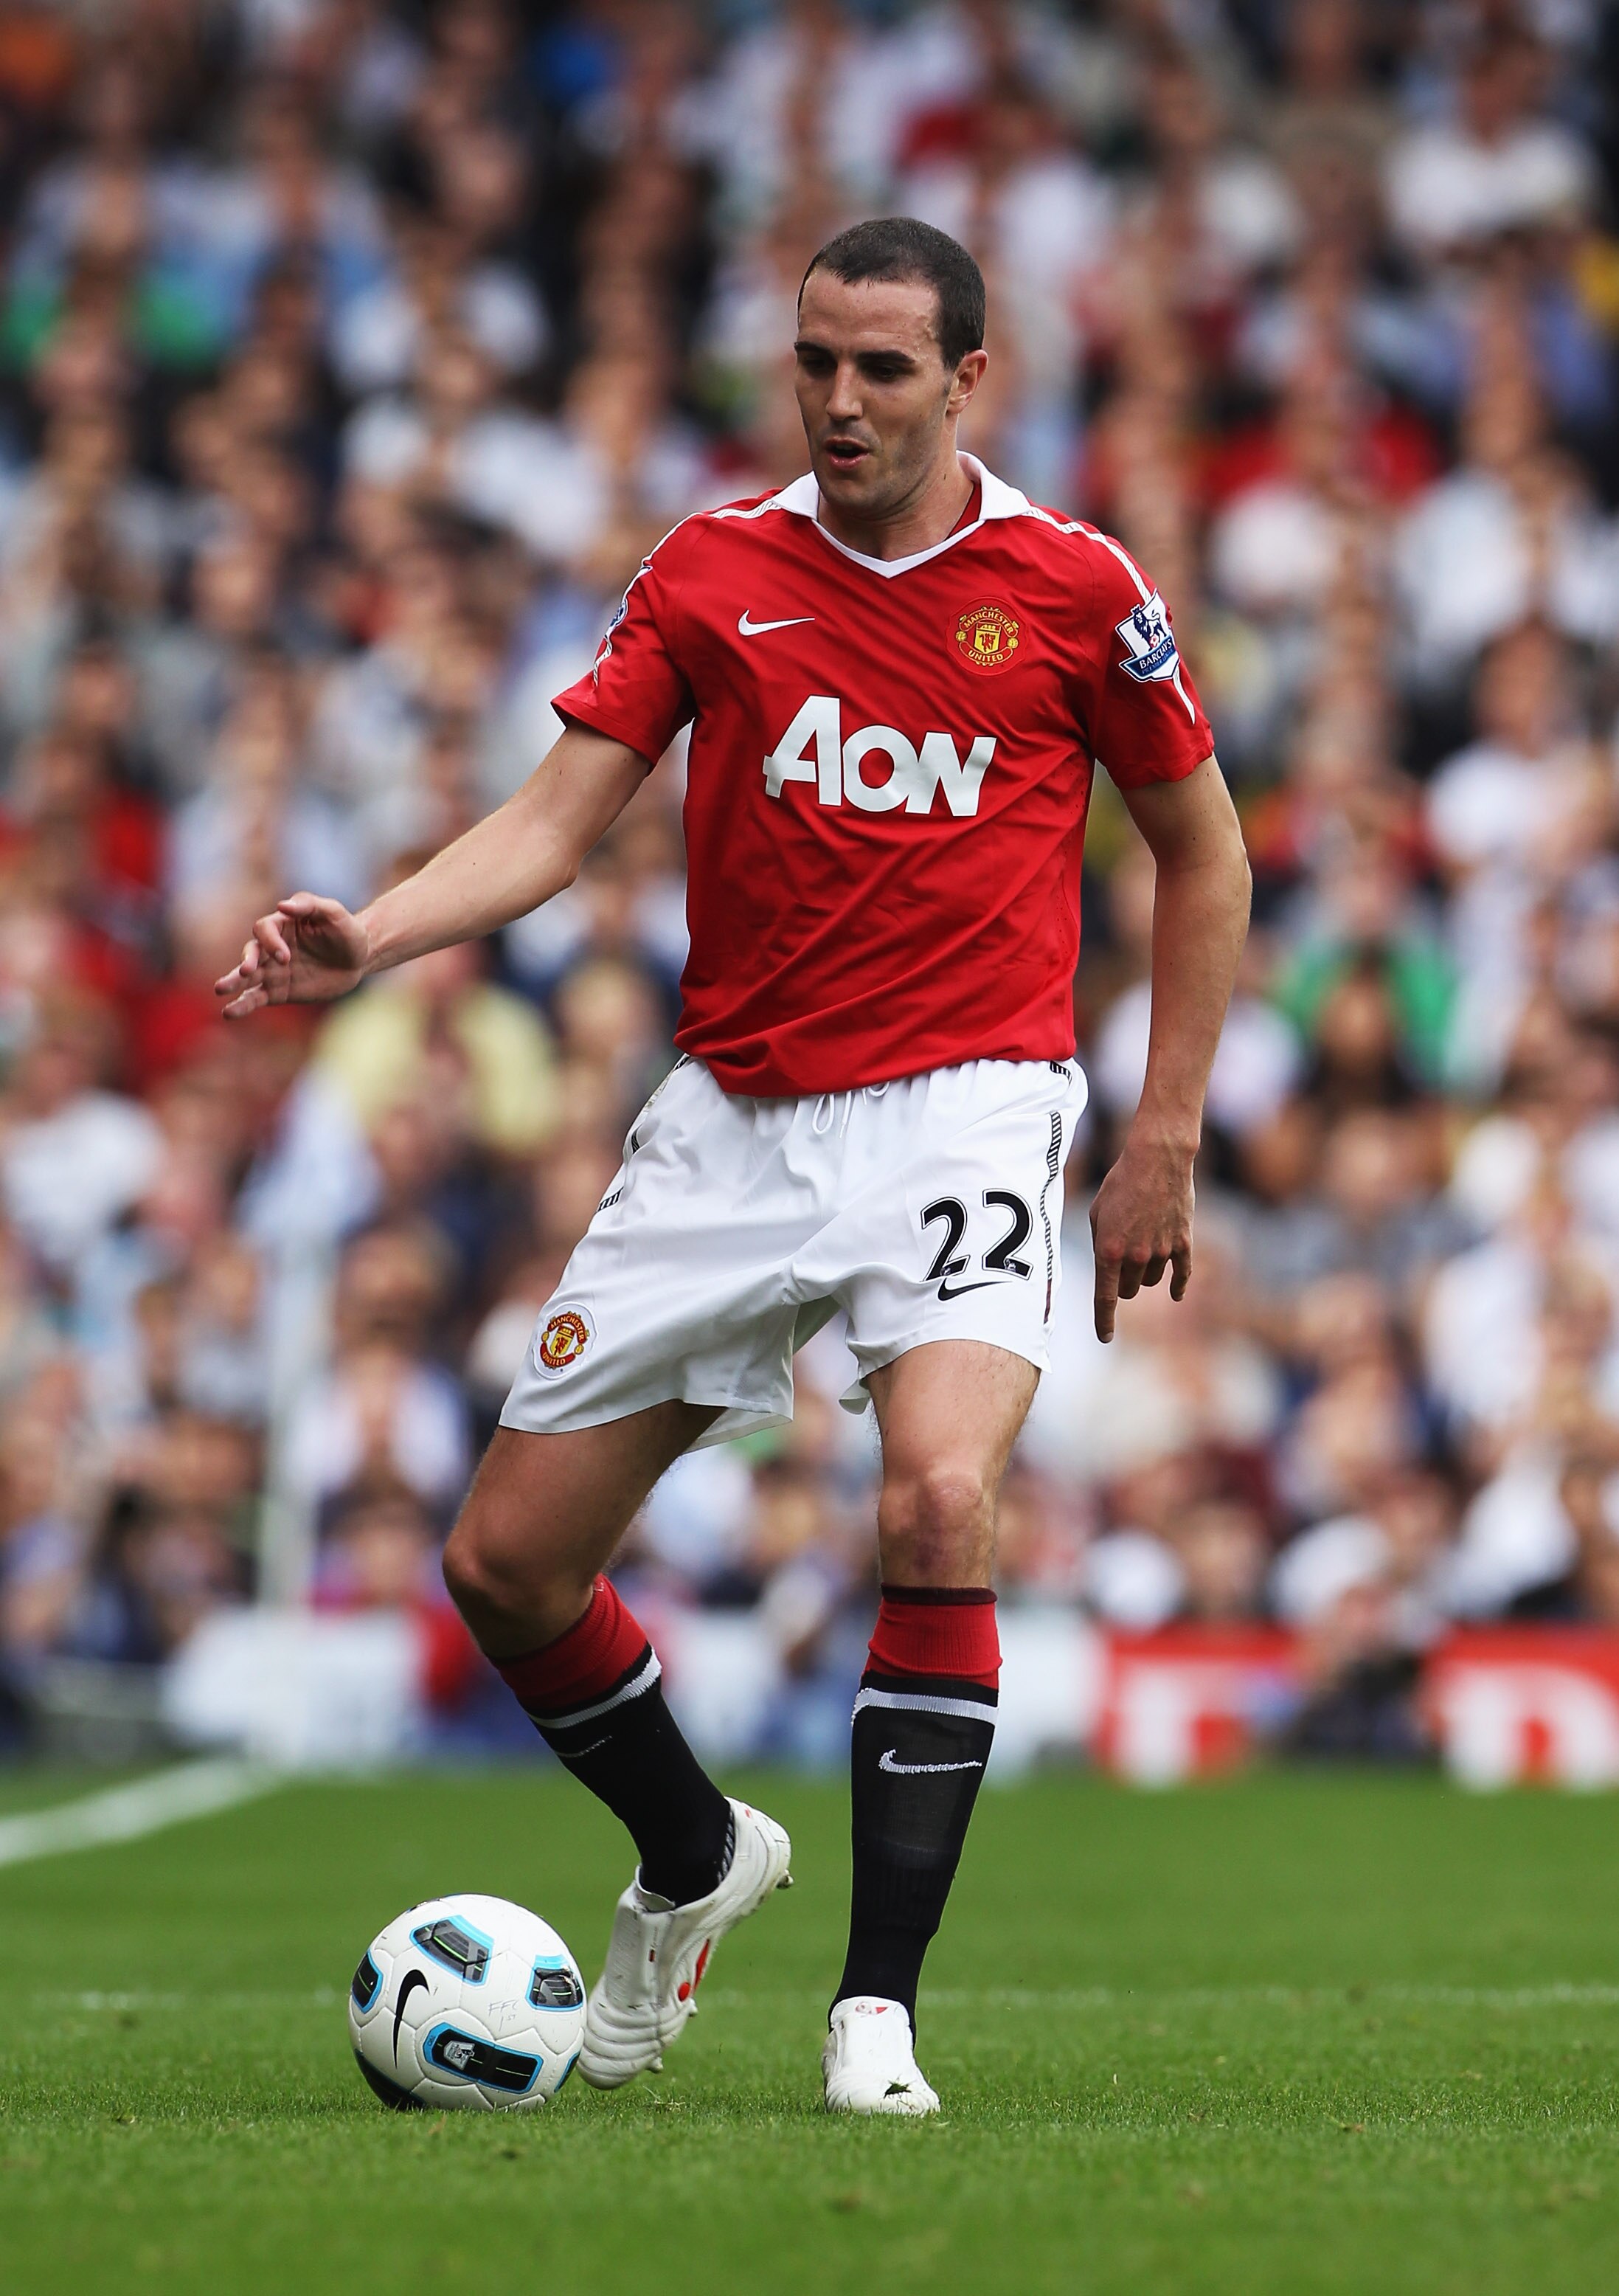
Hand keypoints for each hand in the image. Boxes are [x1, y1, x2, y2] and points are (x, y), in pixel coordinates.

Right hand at [214, 892, 369, 1019]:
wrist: (357, 960)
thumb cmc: (346, 931)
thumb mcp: (335, 913)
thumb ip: (310, 905)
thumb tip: (282, 905)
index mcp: (282, 924)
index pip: (265, 930)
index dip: (270, 942)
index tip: (284, 957)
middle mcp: (272, 947)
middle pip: (250, 952)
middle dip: (246, 961)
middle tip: (245, 971)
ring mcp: (273, 970)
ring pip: (247, 977)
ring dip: (233, 982)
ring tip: (220, 990)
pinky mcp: (278, 992)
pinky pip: (256, 998)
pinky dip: (242, 1005)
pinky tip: (229, 1013)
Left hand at [1089, 1132, 1194, 1342]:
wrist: (1157, 1159)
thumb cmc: (1120, 1183)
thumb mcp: (1097, 1213)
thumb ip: (1100, 1244)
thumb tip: (1106, 1270)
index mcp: (1109, 1250)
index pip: (1105, 1299)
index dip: (1104, 1322)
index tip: (1104, 1337)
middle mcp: (1136, 1256)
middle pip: (1130, 1291)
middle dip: (1124, 1284)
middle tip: (1123, 1263)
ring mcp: (1163, 1251)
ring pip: (1151, 1281)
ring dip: (1145, 1273)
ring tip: (1143, 1245)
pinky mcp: (1184, 1243)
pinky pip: (1181, 1275)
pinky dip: (1177, 1286)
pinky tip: (1175, 1294)